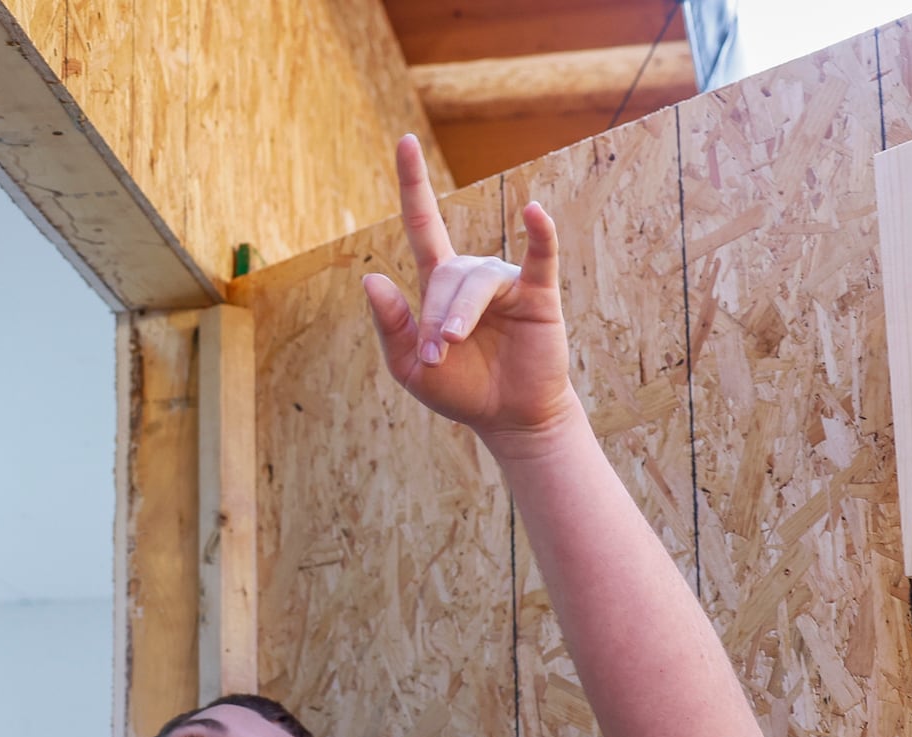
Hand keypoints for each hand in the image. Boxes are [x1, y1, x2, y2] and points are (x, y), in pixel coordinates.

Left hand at [363, 135, 578, 450]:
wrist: (510, 419)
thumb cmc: (461, 391)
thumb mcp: (410, 369)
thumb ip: (391, 328)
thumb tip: (370, 278)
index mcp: (439, 285)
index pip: (422, 224)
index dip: (413, 184)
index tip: (405, 141)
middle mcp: (472, 275)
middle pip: (444, 276)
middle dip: (433, 318)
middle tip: (434, 357)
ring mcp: (507, 282)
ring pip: (476, 281)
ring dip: (459, 314)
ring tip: (450, 344)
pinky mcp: (539, 295)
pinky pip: (541, 256)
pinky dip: (540, 232)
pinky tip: (534, 212)